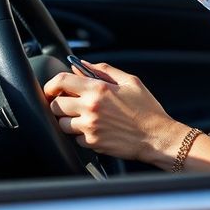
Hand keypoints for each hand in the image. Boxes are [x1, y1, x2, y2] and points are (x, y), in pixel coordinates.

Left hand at [43, 61, 178, 162]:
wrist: (157, 137)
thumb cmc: (146, 109)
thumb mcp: (130, 82)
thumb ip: (104, 71)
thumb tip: (81, 65)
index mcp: (99, 90)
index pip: (61, 81)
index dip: (52, 84)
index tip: (53, 88)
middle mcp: (91, 108)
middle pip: (55, 105)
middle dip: (59, 103)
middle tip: (69, 103)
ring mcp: (90, 128)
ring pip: (62, 124)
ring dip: (68, 120)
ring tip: (83, 117)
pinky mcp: (92, 143)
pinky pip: (75, 138)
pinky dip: (80, 134)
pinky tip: (95, 129)